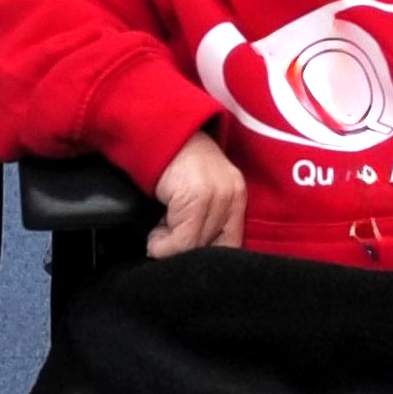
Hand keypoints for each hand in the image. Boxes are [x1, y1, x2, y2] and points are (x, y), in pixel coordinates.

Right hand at [147, 130, 246, 256]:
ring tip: (158, 237)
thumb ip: (205, 218)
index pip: (233, 244)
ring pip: (197, 247)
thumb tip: (195, 253)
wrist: (157, 133)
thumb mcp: (199, 190)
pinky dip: (163, 244)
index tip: (187, 260)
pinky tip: (154, 235)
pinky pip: (182, 240)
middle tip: (167, 243)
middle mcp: (233, 195)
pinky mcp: (197, 198)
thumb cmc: (173, 164)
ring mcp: (217, 196)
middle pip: (216, 249)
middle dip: (187, 252)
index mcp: (238, 195)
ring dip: (171, 249)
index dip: (210, 259)